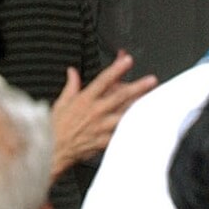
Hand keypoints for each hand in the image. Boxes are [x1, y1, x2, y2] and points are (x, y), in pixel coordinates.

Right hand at [50, 51, 157, 178]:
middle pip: (121, 96)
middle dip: (138, 87)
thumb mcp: (61, 101)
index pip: (104, 79)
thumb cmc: (56, 127)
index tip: (127, 60)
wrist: (54, 149)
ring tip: (155, 102)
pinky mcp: (105, 141)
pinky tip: (145, 129)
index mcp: (86, 99)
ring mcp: (102, 127)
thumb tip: (72, 72)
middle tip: (151, 80)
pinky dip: (133, 131)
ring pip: (125, 114)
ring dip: (140, 107)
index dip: (117, 68)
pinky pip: (123, 135)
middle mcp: (96, 111)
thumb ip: (71, 85)